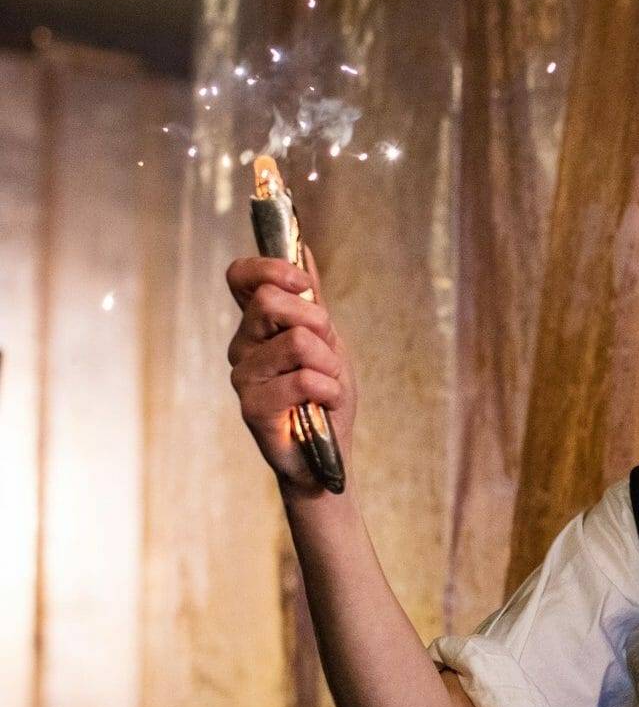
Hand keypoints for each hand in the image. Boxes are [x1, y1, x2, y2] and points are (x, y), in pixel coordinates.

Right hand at [224, 245, 355, 494]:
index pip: (240, 277)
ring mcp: (243, 376)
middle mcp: (242, 346)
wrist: (326, 455)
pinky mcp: (252, 408)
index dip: (270, 268)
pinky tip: (324, 407)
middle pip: (271, 302)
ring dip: (330, 365)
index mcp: (257, 325)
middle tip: (327, 352)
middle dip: (316, 321)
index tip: (302, 283)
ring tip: (327, 386)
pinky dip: (330, 392)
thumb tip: (303, 250)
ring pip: (297, 341)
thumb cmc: (325, 397)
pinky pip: (305, 379)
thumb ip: (312, 299)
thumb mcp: (328, 341)